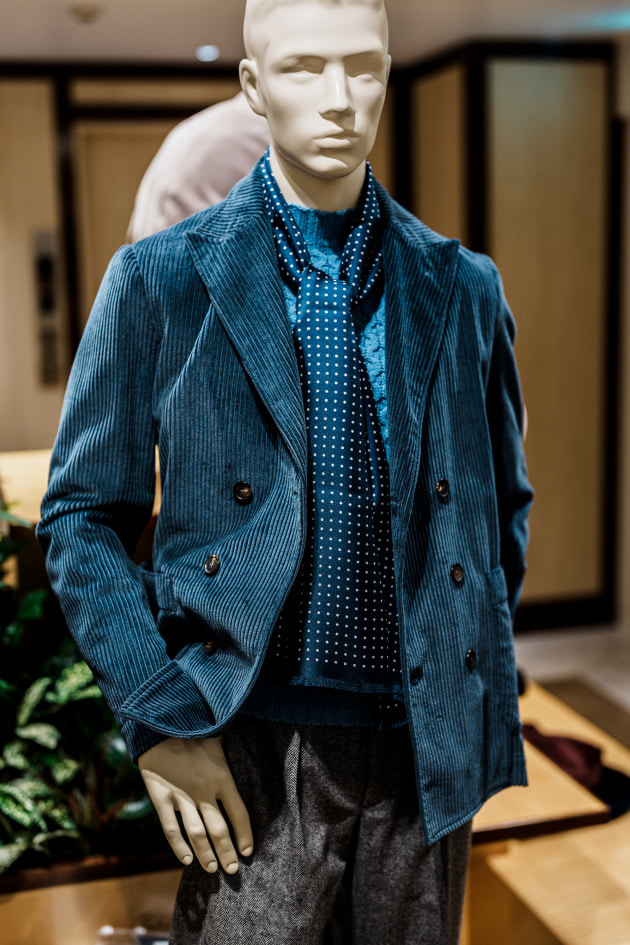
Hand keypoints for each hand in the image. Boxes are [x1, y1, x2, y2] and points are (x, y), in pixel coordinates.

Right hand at [139, 735, 252, 873]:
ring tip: (212, 869)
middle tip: (232, 871)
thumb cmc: (193, 727)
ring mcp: (181, 795)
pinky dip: (179, 847)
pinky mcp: (161, 797)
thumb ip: (227, 760)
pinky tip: (187, 859)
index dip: (244, 835)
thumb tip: (242, 764)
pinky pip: (171, 828)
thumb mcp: (218, 739)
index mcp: (223, 776)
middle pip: (219, 830)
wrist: (159, 720)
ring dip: (206, 855)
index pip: (240, 814)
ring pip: (197, 834)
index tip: (247, 851)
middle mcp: (204, 790)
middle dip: (227, 853)